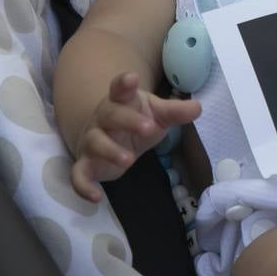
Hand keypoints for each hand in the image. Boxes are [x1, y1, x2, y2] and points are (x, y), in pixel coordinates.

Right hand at [70, 71, 201, 201]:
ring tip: (129, 159)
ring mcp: (92, 140)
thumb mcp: (157, 114)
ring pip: (95, 143)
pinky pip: (78, 175)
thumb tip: (198, 108)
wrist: (109, 138)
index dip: (124, 83)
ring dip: (110, 151)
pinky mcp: (86, 164)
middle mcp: (103, 118)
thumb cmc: (136, 121)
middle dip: (128, 121)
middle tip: (148, 129)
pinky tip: (96, 198)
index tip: (131, 78)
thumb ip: (175, 111)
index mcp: (121, 101)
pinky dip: (83, 186)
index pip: (120, 88)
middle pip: (111, 115)